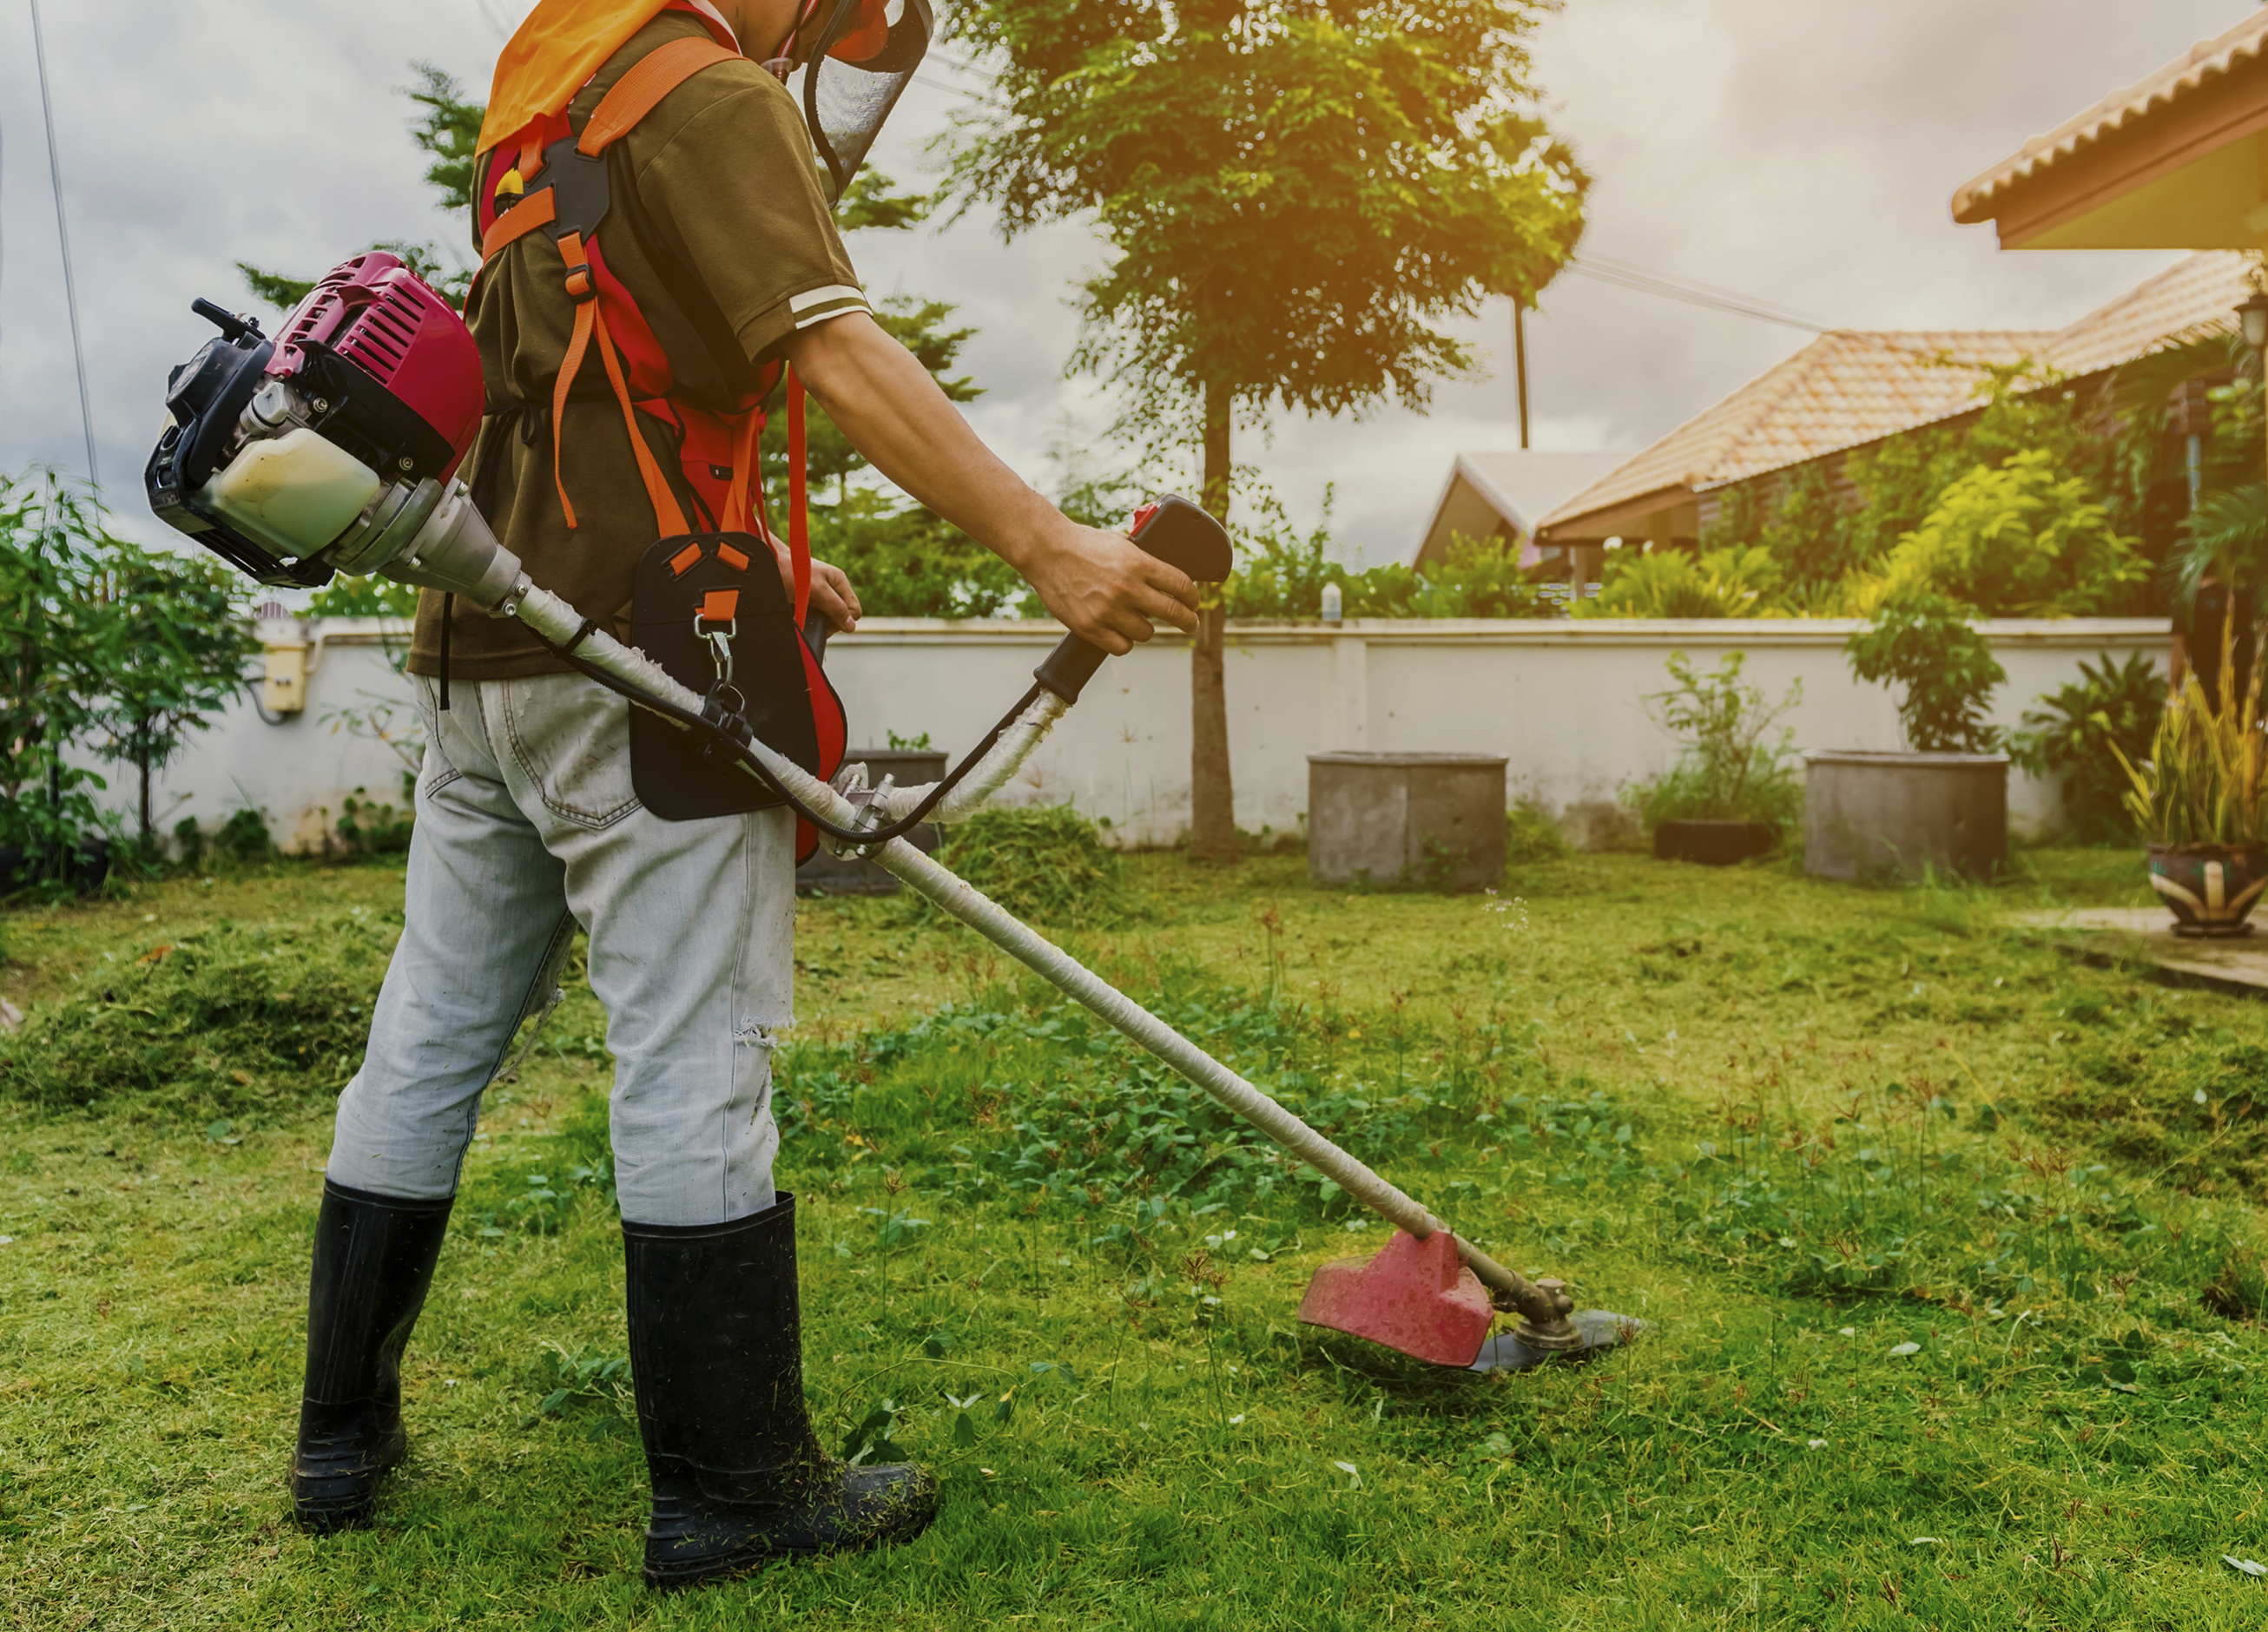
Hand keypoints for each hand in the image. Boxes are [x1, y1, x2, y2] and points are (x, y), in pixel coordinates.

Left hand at [774, 544, 861, 632]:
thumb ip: (835, 607)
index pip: (854, 611)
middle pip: (842, 615)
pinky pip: (815, 614)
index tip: (825, 622)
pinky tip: (798, 613)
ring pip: (828, 616)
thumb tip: (851, 626)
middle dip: (829, 622)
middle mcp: (832, 587)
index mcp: (839, 582)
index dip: (842, 620)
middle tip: (812, 618)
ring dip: (817, 620)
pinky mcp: (808, 598)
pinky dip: (807, 617)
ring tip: (803, 615)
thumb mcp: (817, 590)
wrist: (767, 562)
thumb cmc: (790, 570)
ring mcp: (820, 593)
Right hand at [1022, 521, 1199, 654]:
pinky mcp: (1090, 627)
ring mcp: (1108, 610)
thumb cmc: (1083, 544)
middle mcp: (1127, 588)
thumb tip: (1167, 577)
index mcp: (1138, 564)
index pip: (1182, 586)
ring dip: (1146, 628)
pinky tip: (1119, 632)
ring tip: (1136, 620)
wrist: (1046, 551)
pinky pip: (1121, 647)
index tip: (1193, 603)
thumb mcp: (1121, 543)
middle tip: (1190, 624)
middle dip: (1188, 621)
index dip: (1193, 598)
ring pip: (1147, 633)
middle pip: (1174, 613)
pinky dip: (1123, 642)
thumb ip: (1144, 560)